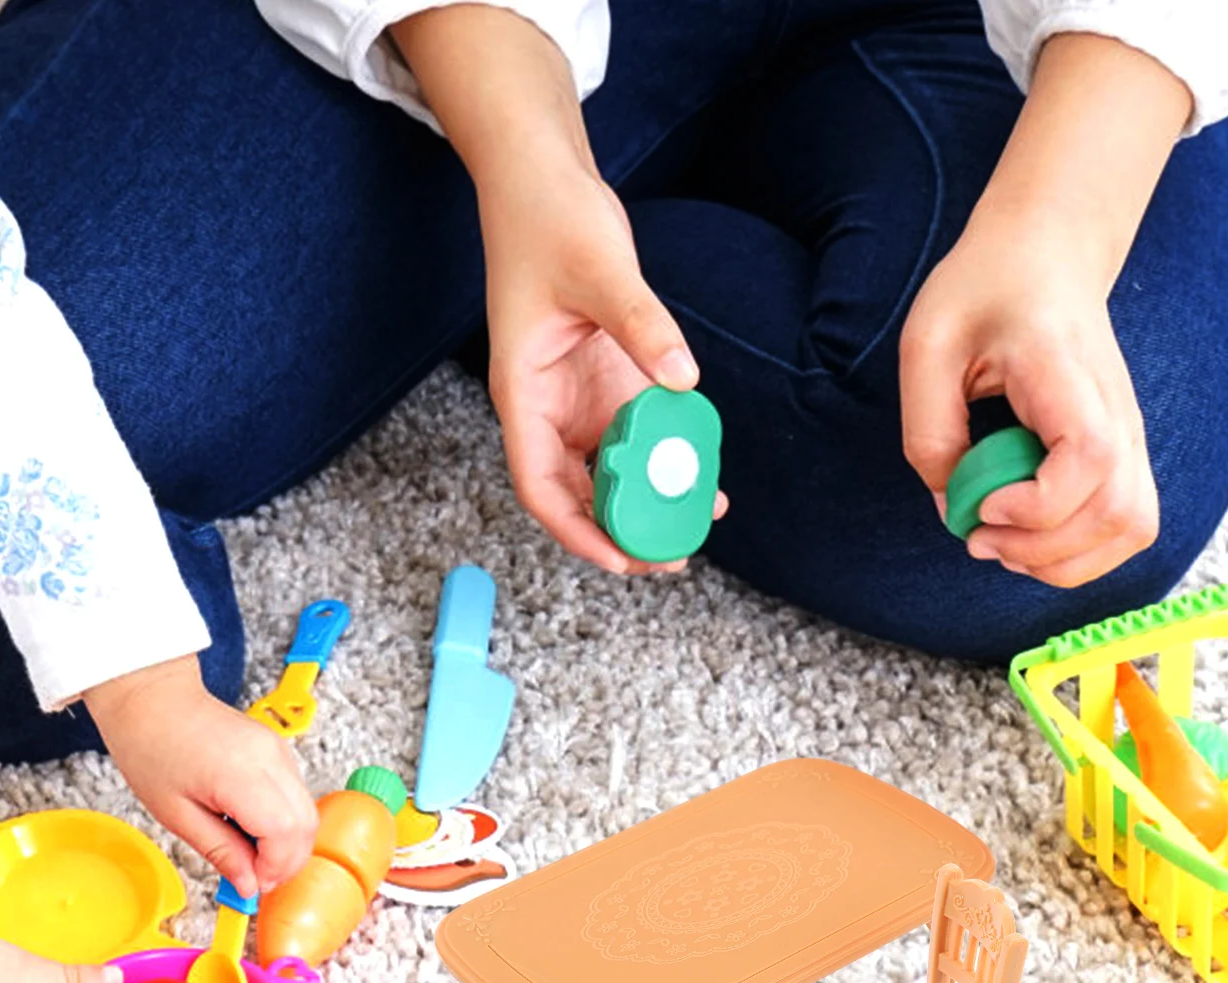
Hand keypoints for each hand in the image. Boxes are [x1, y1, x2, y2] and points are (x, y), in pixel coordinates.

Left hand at [83, 656, 315, 898]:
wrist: (152, 699)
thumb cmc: (151, 747)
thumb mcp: (175, 814)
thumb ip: (220, 851)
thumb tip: (249, 884)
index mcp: (240, 774)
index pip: (286, 833)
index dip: (275, 867)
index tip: (252, 884)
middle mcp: (270, 758)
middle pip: (306, 824)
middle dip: (287, 860)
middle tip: (253, 876)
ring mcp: (279, 750)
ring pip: (307, 811)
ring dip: (286, 842)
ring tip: (248, 851)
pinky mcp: (278, 749)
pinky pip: (296, 795)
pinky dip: (283, 821)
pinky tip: (250, 826)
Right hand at [482, 158, 721, 573]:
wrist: (543, 176)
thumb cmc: (548, 217)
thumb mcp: (599, 268)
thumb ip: (642, 324)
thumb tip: (684, 379)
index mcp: (523, 395)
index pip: (540, 486)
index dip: (578, 531)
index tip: (621, 561)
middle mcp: (547, 407)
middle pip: (576, 493)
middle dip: (620, 532)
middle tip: (673, 555)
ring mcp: (577, 398)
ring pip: (609, 471)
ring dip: (647, 502)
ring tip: (695, 524)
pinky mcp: (606, 381)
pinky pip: (637, 435)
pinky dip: (665, 458)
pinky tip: (705, 475)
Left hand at [900, 212, 1157, 588]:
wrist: (1045, 254)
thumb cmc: (983, 291)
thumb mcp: (927, 347)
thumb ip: (929, 432)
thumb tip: (952, 507)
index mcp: (1068, 375)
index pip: (1090, 461)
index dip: (1037, 506)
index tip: (983, 505)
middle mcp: (1116, 410)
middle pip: (1120, 514)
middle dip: (1041, 551)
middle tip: (978, 536)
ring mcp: (1129, 434)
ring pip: (1132, 529)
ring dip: (1064, 561)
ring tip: (1004, 544)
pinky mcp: (1124, 452)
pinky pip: (1126, 524)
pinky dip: (1078, 552)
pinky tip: (1028, 537)